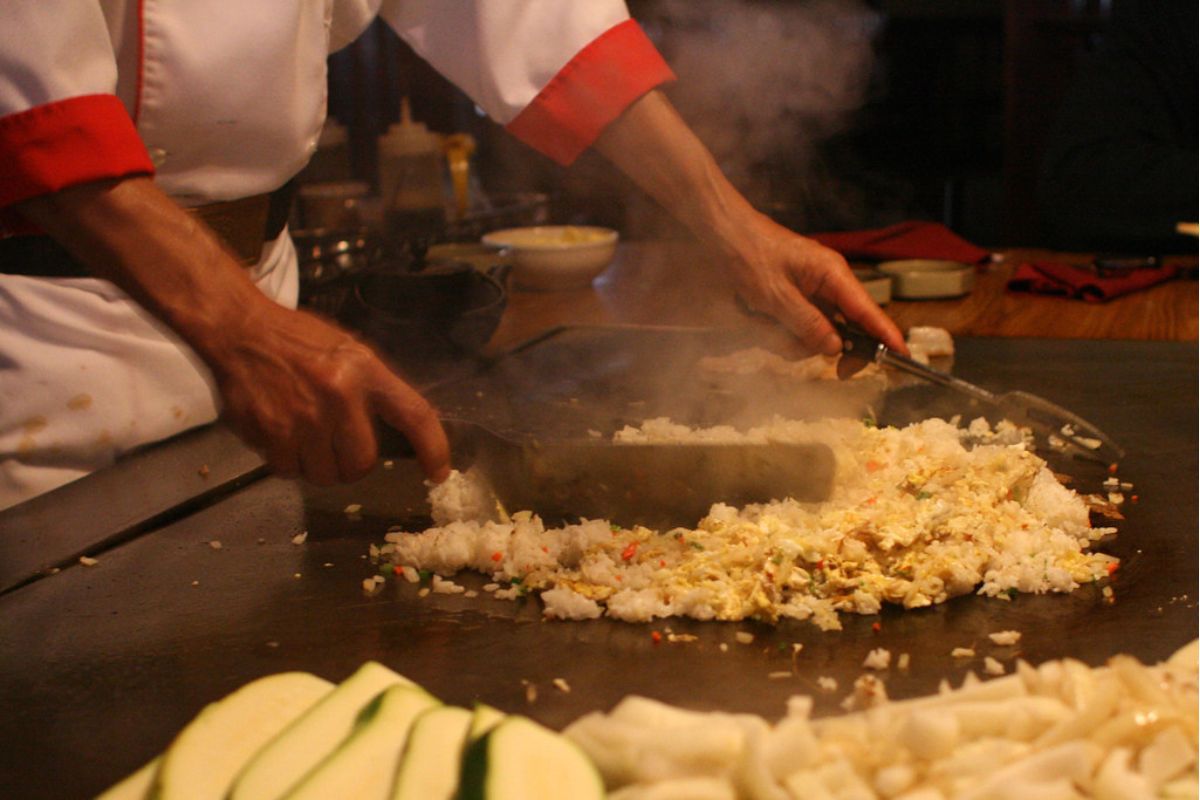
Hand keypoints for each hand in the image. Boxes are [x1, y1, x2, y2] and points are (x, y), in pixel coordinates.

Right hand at [17, 176, 451, 486]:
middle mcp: (339, 395)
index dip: (433, 448)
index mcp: (365, 370)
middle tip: (340, 446)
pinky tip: (283, 436)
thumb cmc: (298, 341)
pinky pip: (290, 471)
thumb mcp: (348, 351)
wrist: (239, 329)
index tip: (439, 472)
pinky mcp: (269, 434)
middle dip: (354, 463)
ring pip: (326, 474)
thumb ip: (374, 390)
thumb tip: (402, 436)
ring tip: (308, 437)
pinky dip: (289, 463)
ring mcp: (302, 417)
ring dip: (320, 466)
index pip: (415, 414)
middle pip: (363, 462)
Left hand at [722, 211, 907, 355]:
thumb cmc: (748, 254)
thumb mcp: (774, 294)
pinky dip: (779, 333)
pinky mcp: (795, 298)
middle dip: (824, 346)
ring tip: (761, 323)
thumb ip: (806, 323)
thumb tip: (835, 348)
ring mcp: (812, 291)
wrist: (723, 233)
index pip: (868, 310)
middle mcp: (828, 283)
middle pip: (845, 328)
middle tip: (820, 365)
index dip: (885, 335)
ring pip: (817, 332)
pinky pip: (798, 327)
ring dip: (792, 340)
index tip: (901, 357)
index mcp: (832, 274)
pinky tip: (757, 320)